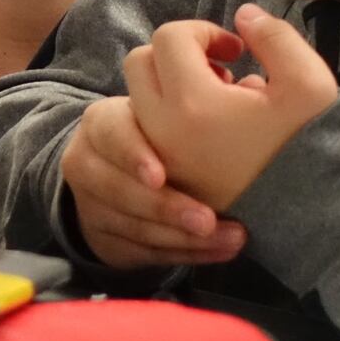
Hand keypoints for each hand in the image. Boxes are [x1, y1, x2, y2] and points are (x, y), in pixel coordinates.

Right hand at [60, 97, 246, 267]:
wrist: (120, 171)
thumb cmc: (158, 134)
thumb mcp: (165, 111)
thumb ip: (198, 102)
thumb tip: (253, 86)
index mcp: (102, 122)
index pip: (112, 134)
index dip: (134, 156)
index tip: (161, 175)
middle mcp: (86, 163)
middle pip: (119, 190)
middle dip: (166, 208)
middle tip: (207, 220)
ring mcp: (91, 206)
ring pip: (134, 227)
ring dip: (185, 238)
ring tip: (231, 238)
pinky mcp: (104, 241)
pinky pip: (144, 253)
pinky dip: (186, 254)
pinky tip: (220, 251)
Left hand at [124, 4, 338, 211]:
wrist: (309, 218)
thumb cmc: (308, 148)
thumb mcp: (309, 83)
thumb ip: (275, 36)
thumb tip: (243, 15)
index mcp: (192, 102)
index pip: (171, 37)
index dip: (205, 31)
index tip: (236, 50)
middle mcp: (162, 129)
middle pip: (141, 62)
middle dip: (177, 54)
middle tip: (220, 70)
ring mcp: (158, 156)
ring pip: (138, 97)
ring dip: (170, 84)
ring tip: (217, 100)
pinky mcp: (163, 178)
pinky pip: (146, 129)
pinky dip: (168, 115)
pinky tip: (211, 129)